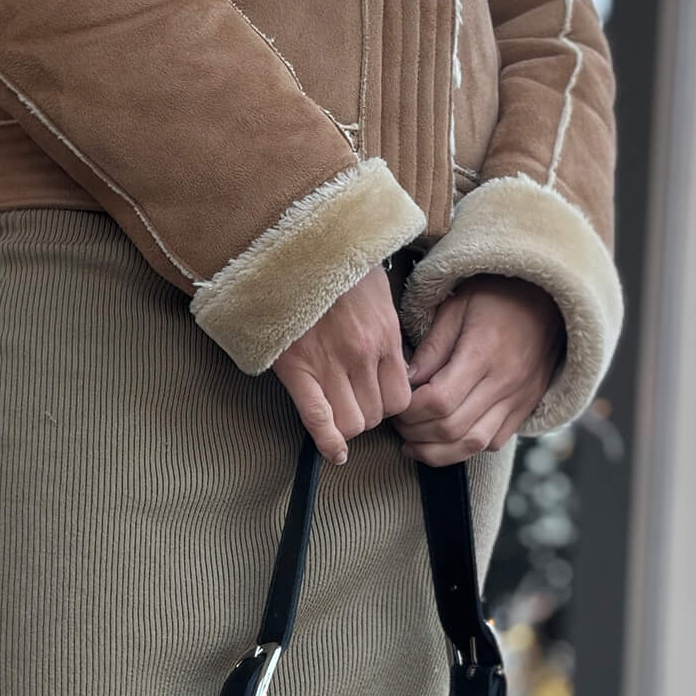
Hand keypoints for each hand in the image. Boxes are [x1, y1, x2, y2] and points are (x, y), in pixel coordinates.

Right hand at [272, 265, 412, 465]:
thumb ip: (386, 324)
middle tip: (354, 406)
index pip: (401, 398)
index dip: (390, 408)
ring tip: (338, 413)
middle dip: (368, 417)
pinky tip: (333, 454)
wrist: (294, 241)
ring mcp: (331, 365)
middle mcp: (363, 355)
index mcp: (385, 335)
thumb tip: (390, 351)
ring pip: (352, 423)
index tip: (378, 401)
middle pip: (377, 415)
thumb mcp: (376, 286)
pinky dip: (327, 442)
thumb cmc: (335, 260)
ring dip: (347, 426)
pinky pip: (318, 420)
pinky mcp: (298, 369)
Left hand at [395, 274, 565, 466]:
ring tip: (414, 443)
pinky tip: (446, 439)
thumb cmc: (498, 297)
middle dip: (416, 433)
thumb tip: (407, 383)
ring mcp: (518, 400)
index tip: (396, 407)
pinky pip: (492, 443)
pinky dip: (464, 449)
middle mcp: (504, 381)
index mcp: (484, 352)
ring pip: (472, 445)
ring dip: (437, 452)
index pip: (438, 401)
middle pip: (451, 428)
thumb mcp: (457, 307)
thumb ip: (432, 346)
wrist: (550, 301)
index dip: (410, 412)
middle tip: (399, 426)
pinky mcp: (525, 409)